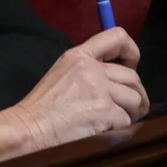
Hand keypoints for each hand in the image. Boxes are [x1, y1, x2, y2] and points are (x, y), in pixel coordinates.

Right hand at [6, 27, 149, 149]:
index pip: (117, 37)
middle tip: (128, 106)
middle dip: (135, 94)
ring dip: (131, 112)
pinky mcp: (105, 112)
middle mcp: (91, 69)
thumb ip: (89, 67)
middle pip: (132, 76)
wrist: (31, 126)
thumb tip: (118, 77)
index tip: (131, 66)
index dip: (132, 52)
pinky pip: (127, 119)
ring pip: (135, 98)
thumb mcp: (63, 71)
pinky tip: (106, 129)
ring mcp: (99, 90)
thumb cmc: (44, 105)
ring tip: (118, 119)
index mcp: (79, 55)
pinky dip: (120, 128)